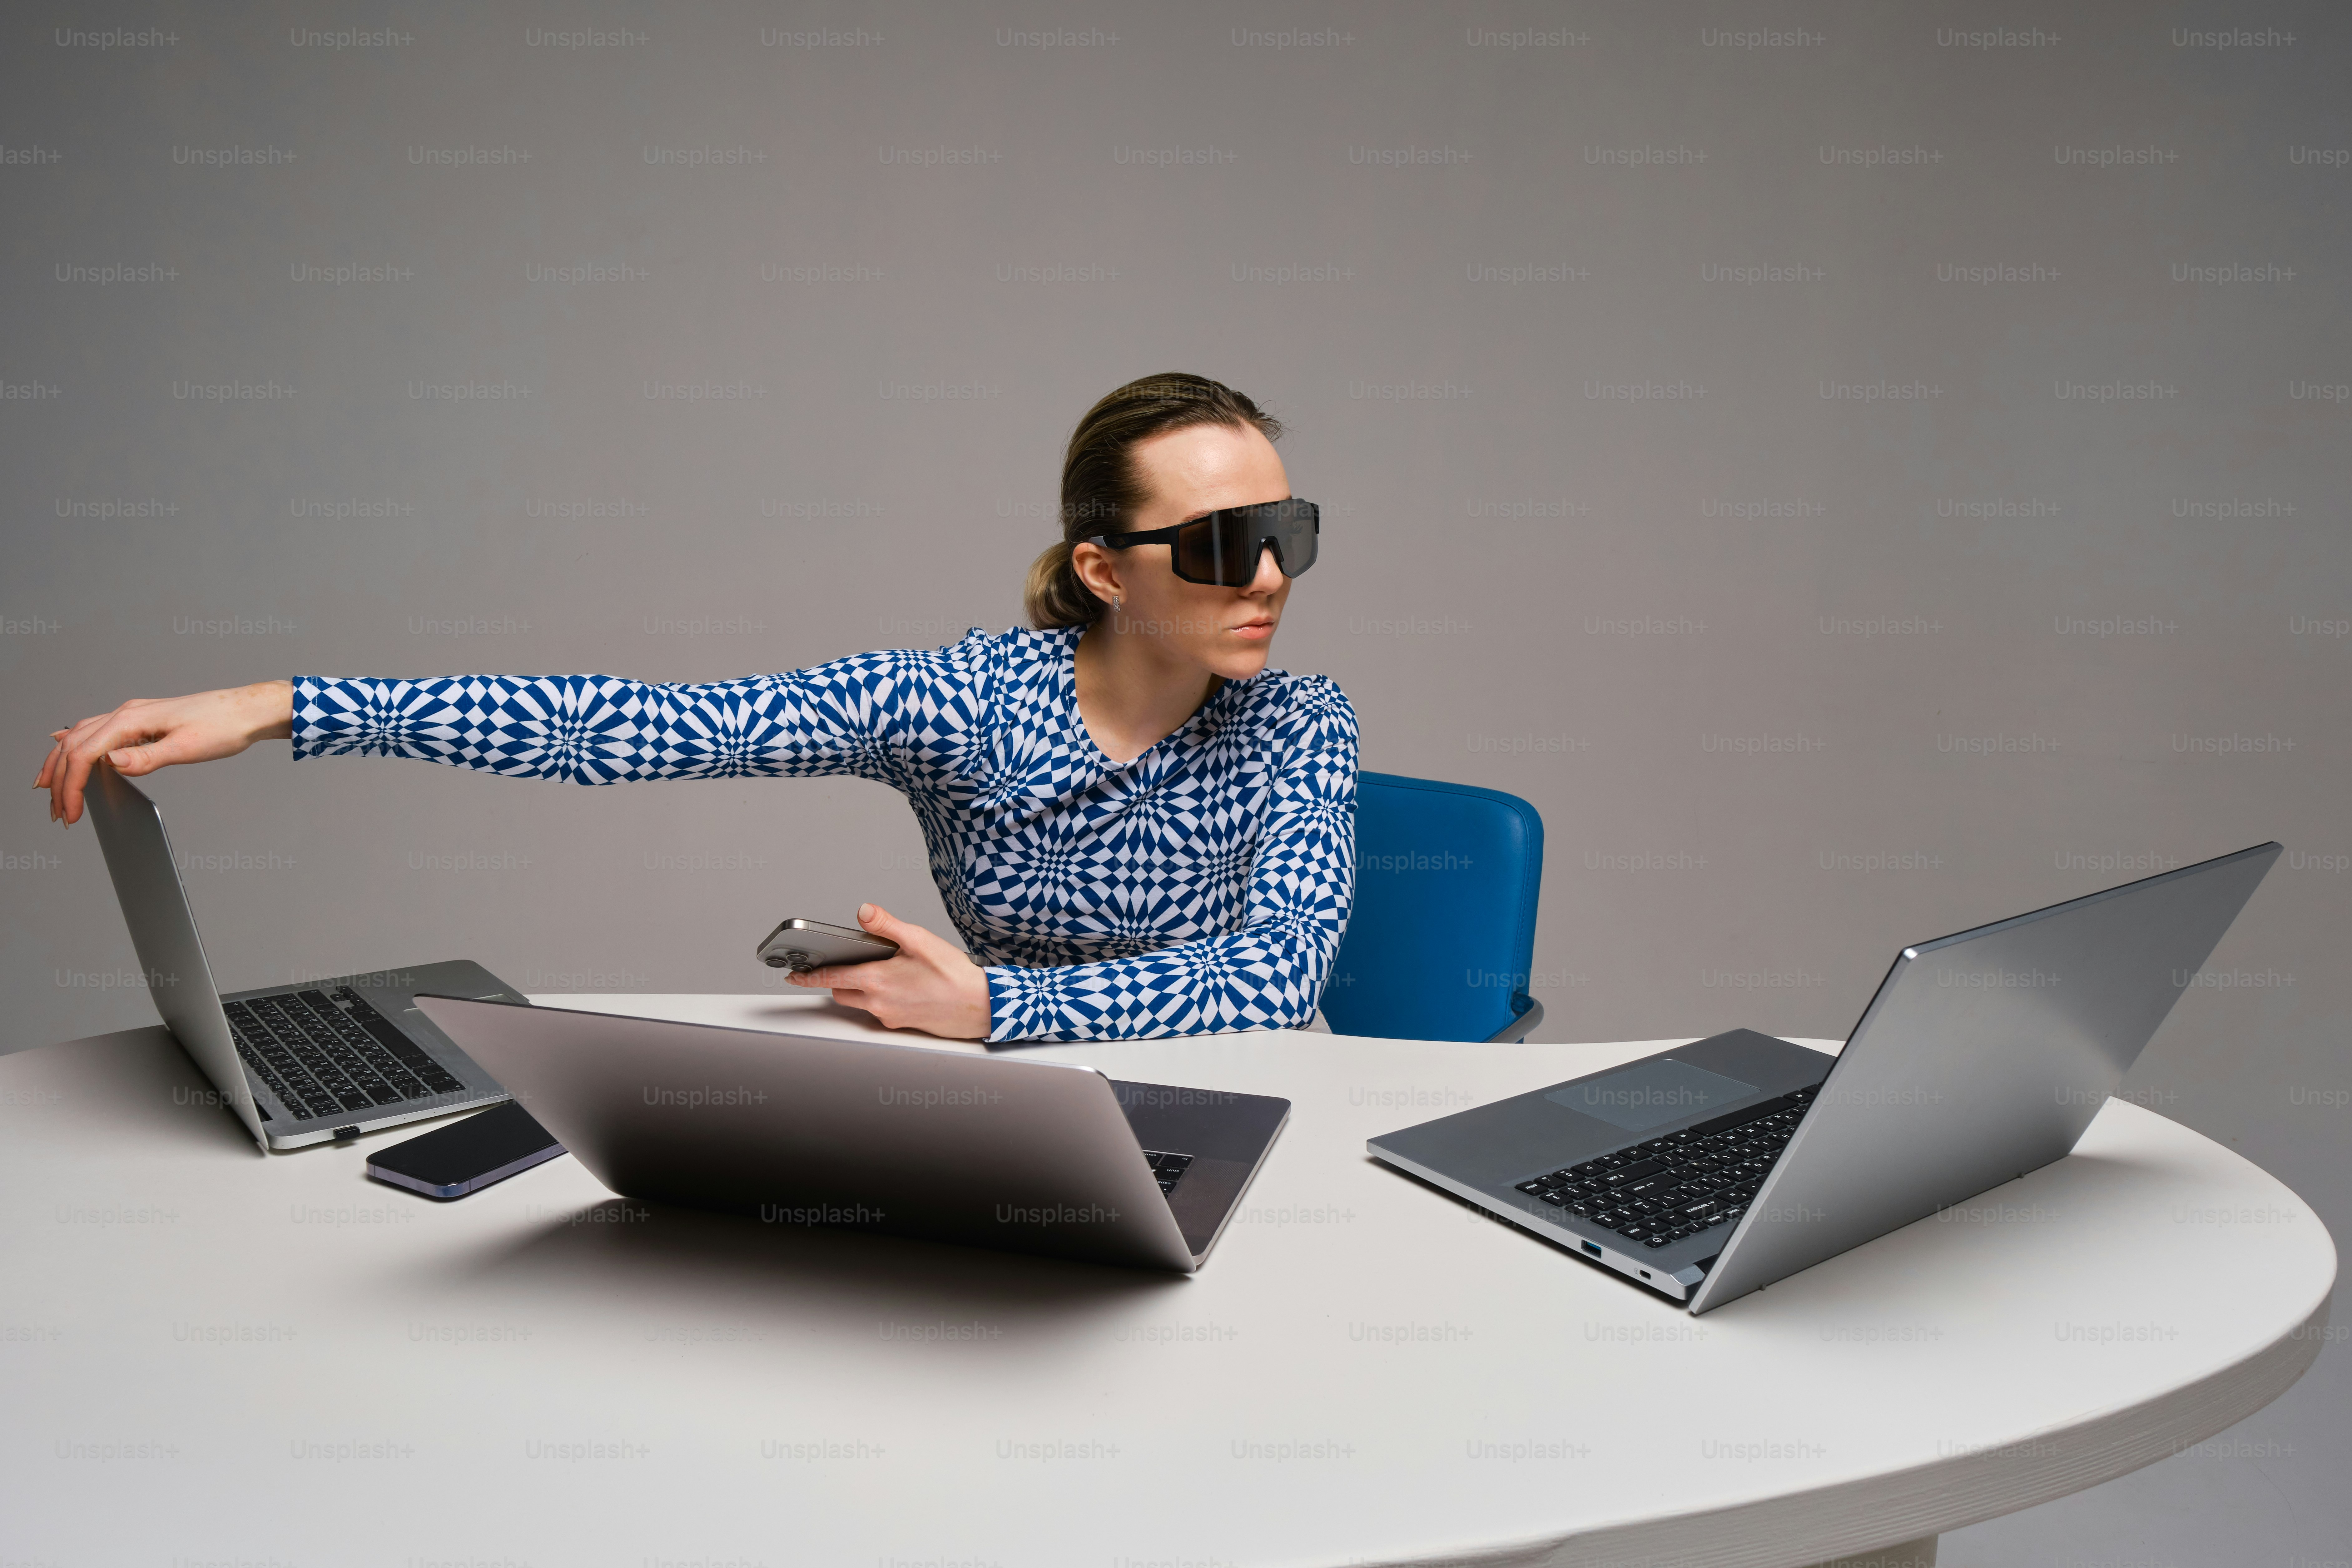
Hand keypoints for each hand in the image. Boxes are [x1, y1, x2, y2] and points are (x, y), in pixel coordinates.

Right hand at [35, 680, 294, 824]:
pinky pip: (95, 731)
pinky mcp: (141, 720)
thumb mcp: (188, 747)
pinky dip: (76, 747)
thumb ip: (147, 757)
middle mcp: (126, 713)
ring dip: (61, 763)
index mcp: (132, 718)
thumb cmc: (225, 726)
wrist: (249, 710)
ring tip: (51, 790)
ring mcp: (132, 715)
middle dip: (58, 779)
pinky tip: (67, 751)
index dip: (72, 786)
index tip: (71, 813)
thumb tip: (111, 761)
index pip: (85, 753)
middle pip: (73, 744)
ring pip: (79, 736)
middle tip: (56, 811)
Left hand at [787, 903, 992, 1040]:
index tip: (793, 973)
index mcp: (877, 980)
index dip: (808, 975)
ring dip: (861, 988)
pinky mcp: (902, 1024)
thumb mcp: (919, 940)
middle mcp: (879, 1003)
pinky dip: (882, 998)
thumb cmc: (954, 974)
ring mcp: (890, 1016)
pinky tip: (904, 986)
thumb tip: (863, 911)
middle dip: (837, 979)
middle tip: (846, 964)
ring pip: (861, 1002)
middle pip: (842, 992)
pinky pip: (880, 1011)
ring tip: (883, 971)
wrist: (981, 1006)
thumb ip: (886, 925)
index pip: (830, 977)